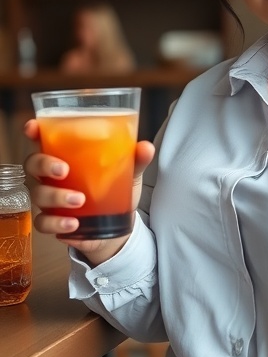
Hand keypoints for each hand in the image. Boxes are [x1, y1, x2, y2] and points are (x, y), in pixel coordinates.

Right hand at [23, 118, 154, 264]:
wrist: (115, 227)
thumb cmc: (112, 189)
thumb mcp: (127, 172)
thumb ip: (135, 159)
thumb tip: (146, 147)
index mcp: (64, 155)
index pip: (42, 138)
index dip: (33, 131)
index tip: (33, 128)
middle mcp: (50, 176)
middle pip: (33, 164)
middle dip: (44, 165)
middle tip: (64, 170)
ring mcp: (49, 199)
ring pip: (38, 194)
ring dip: (57, 196)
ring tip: (80, 200)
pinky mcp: (53, 221)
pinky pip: (44, 222)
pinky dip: (57, 222)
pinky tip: (74, 223)